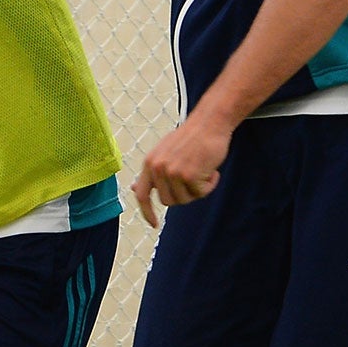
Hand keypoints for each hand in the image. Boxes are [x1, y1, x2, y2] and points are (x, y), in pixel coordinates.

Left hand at [130, 112, 233, 227]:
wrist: (210, 122)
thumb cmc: (190, 137)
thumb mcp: (164, 152)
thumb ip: (151, 172)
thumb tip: (134, 189)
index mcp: (149, 163)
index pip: (142, 194)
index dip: (147, 212)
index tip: (154, 224)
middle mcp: (157, 168)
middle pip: (169, 201)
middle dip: (184, 195)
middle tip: (195, 179)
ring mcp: (172, 172)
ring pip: (185, 199)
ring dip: (198, 189)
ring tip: (203, 170)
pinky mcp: (188, 175)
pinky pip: (201, 193)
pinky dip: (210, 184)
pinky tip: (212, 170)